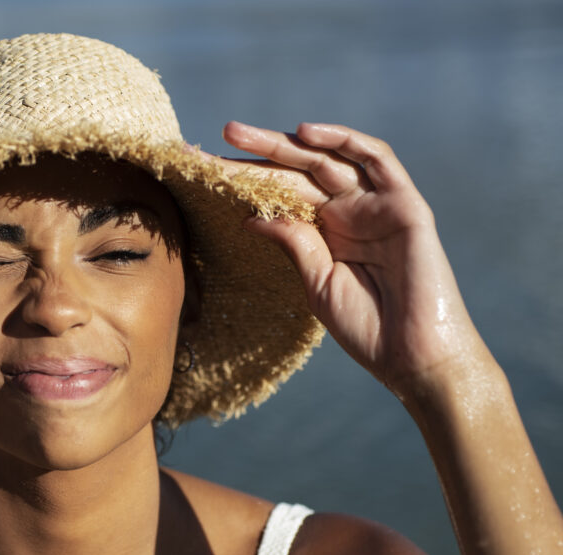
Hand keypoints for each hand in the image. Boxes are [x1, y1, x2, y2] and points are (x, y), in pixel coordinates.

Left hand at [213, 122, 490, 395]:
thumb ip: (293, 242)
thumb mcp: (317, 282)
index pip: (282, 194)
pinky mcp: (406, 204)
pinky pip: (377, 160)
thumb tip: (250, 216)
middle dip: (260, 151)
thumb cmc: (367, 327)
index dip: (247, 179)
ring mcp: (378, 205)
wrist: (413, 356)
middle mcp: (351, 212)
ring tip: (242, 133)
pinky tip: (306, 133)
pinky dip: (345, 141)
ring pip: (330, 158)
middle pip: (300, 170)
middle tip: (224, 132)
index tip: (206, 168)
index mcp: (327, 232)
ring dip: (289, 141)